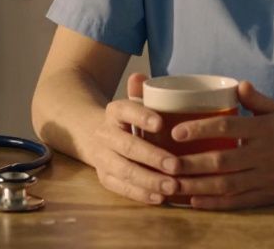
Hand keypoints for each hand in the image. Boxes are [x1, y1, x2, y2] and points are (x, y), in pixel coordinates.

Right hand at [86, 73, 180, 204]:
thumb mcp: (135, 102)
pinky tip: (161, 197)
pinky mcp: (105, 177)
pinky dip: (141, 194)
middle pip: (127, 146)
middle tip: (176, 165)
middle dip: (152, 157)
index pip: (126, 110)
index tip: (161, 124)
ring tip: (173, 186)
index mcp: (114, 111)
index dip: (142, 117)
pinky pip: (122, 188)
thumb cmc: (130, 119)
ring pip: (124, 170)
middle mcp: (105, 134)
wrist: (96, 136)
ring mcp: (103, 157)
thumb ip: (141, 91)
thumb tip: (140, 75)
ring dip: (149, 180)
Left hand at [169, 81, 273, 209]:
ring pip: (226, 185)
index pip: (228, 127)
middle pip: (222, 160)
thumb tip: (239, 84)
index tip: (177, 132)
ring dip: (197, 186)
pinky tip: (194, 201)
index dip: (201, 129)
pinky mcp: (265, 197)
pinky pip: (236, 202)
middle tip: (166, 163)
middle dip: (192, 163)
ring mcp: (264, 178)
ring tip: (172, 184)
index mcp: (263, 130)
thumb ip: (256, 98)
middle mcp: (263, 155)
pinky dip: (214, 203)